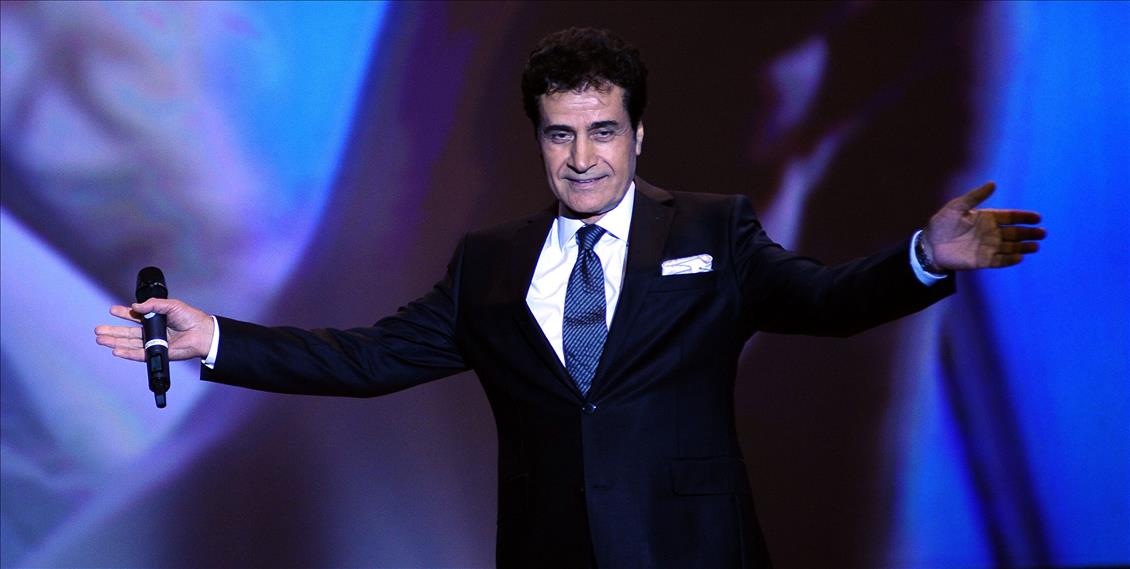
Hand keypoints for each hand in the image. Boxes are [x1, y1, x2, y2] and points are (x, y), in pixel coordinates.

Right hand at [95, 299, 214, 361]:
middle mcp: (152, 332)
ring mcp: (153, 343)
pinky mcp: (157, 353)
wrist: (202, 332)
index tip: (112, 310)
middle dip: (112, 331)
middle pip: (127, 332)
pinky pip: (139, 354)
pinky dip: (127, 353)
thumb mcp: (171, 305)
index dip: (123, 313)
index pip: (135, 317)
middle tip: (98, 330)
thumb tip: (135, 306)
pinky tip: (116, 351)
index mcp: (154, 319)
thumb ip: (153, 304)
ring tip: (101, 340)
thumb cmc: (190, 318)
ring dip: (114, 342)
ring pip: (129, 344)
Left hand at [924, 182, 1045, 270]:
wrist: (930, 244)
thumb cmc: (942, 223)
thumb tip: (993, 184)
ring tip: (1035, 246)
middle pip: (1015, 233)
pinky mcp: (983, 260)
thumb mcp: (957, 206)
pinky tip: (1019, 258)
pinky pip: (1000, 261)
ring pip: (1011, 247)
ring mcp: (988, 247)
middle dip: (1029, 233)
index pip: (1011, 217)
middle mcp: (991, 233)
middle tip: (1042, 233)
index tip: (1037, 218)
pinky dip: (1009, 260)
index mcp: (987, 218)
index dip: (1024, 217)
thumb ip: (975, 196)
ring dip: (1023, 247)